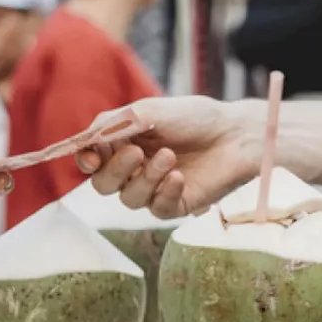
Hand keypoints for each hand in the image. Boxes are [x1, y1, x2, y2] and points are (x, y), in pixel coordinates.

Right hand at [74, 97, 258, 218]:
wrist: (237, 133)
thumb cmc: (197, 117)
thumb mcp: (151, 110)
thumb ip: (114, 123)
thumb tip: (84, 139)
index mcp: (124, 143)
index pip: (92, 160)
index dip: (86, 161)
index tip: (92, 158)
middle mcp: (135, 168)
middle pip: (103, 185)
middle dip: (115, 171)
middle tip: (136, 153)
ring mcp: (155, 188)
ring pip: (129, 199)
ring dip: (145, 178)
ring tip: (170, 157)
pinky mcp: (176, 204)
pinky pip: (157, 210)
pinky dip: (165, 193)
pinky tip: (179, 177)